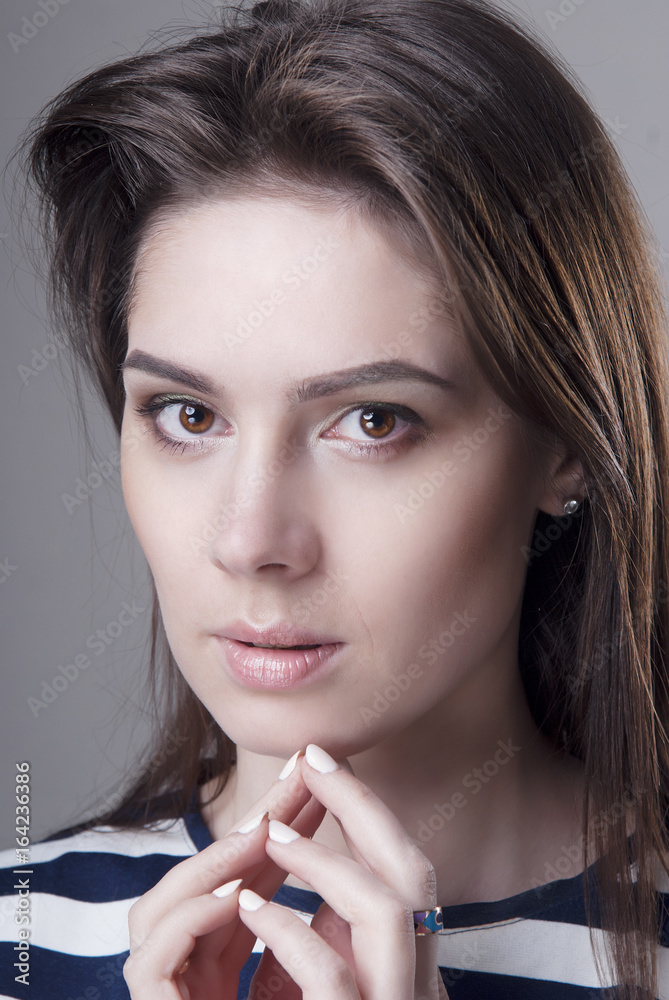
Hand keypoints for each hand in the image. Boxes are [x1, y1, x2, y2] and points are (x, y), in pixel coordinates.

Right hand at [123, 752, 326, 998]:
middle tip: (302, 772)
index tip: (320, 783)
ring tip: (264, 829)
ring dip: (217, 862)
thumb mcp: (290, 977)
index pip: (243, 874)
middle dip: (257, 822)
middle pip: (207, 877)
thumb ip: (291, 931)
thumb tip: (336, 870)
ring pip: (164, 906)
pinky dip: (194, 918)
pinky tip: (235, 896)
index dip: (280, 827)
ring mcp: (154, 978)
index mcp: (210, 951)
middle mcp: (177, 957)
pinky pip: (157, 953)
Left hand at [239, 744, 448, 999]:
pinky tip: (250, 908)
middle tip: (312, 760)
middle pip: (413, 874)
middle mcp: (418, 988)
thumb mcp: (313, 993)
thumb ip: (323, 944)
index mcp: (411, 971)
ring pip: (387, 912)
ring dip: (324, 860)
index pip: (406, 872)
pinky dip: (287, 930)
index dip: (368, 811)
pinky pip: (330, 973)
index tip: (327, 764)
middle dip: (360, 805)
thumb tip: (308, 870)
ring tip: (272, 834)